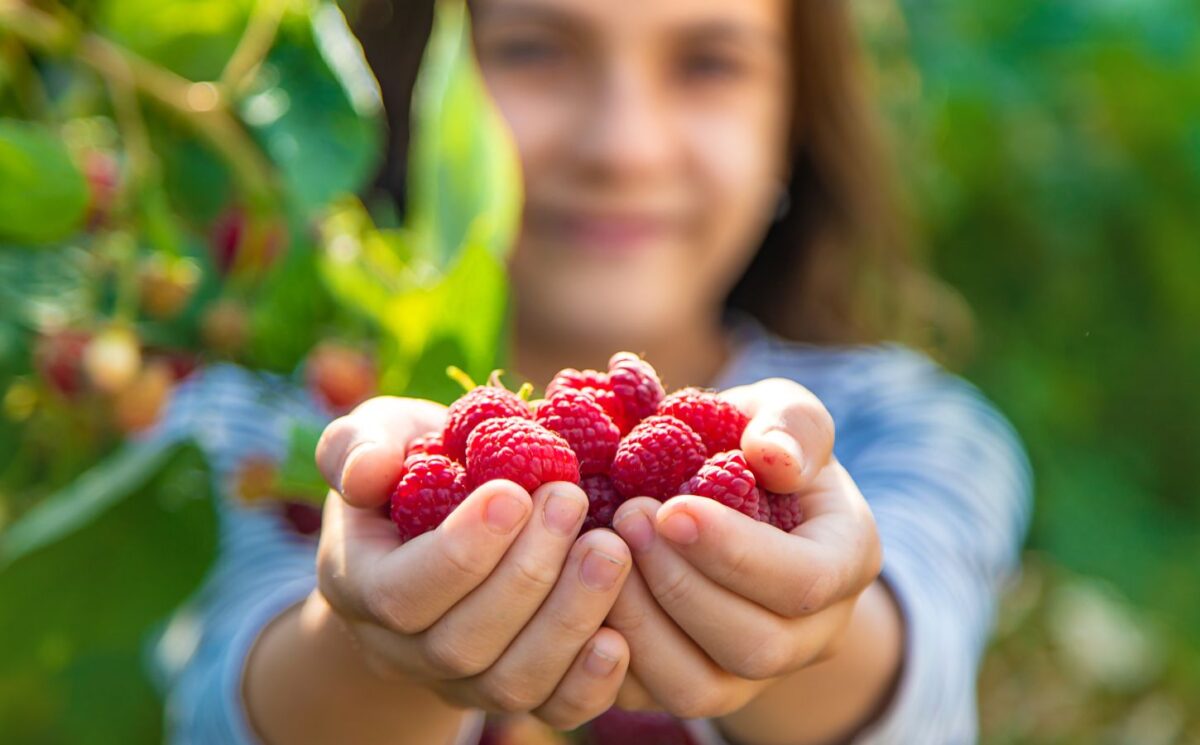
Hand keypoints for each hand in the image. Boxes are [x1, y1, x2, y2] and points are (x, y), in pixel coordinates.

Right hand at [313, 397, 633, 728]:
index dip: (461, 552)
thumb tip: (367, 472)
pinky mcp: (520, 691)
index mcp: (360, 585)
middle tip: (571, 500)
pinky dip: (590, 683)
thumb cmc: (414, 462)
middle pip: (461, 644)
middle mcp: (404, 649)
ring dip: (568, 619)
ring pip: (510, 682)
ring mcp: (462, 681)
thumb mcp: (379, 436)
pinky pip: (553, 708)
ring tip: (611, 550)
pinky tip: (621, 634)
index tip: (515, 492)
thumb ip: (359, 446)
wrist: (445, 517)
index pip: (403, 593)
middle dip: (526, 575)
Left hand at [606, 378, 882, 717]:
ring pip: (699, 690)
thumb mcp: (782, 413)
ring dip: (641, 624)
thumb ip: (790, 423)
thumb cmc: (754, 447)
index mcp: (845, 562)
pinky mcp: (689, 687)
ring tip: (600, 553)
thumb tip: (772, 457)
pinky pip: (648, 698)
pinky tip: (580, 590)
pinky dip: (607, 652)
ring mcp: (750, 675)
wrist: (725, 497)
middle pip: (756, 646)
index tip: (671, 508)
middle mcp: (809, 634)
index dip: (736, 553)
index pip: (805, 582)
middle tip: (625, 518)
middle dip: (680, 586)